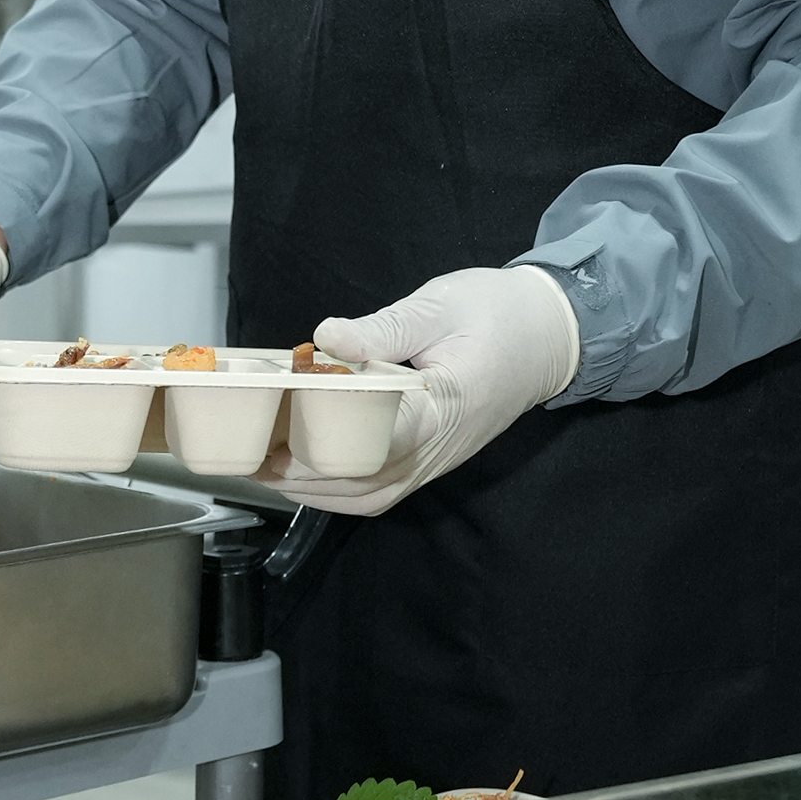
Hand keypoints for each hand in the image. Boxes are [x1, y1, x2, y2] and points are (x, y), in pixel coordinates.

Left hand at [276, 264, 579, 516]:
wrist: (551, 335)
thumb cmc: (500, 313)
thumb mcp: (441, 304)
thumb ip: (383, 327)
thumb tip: (327, 337)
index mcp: (447, 403)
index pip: (380, 438)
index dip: (324, 441)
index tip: (278, 430)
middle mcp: (443, 444)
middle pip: (366, 480)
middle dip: (303, 476)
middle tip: (248, 457)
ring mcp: (440, 460)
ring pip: (371, 496)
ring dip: (315, 491)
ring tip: (264, 470)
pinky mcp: (434, 460)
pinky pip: (383, 490)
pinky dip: (339, 491)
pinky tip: (305, 475)